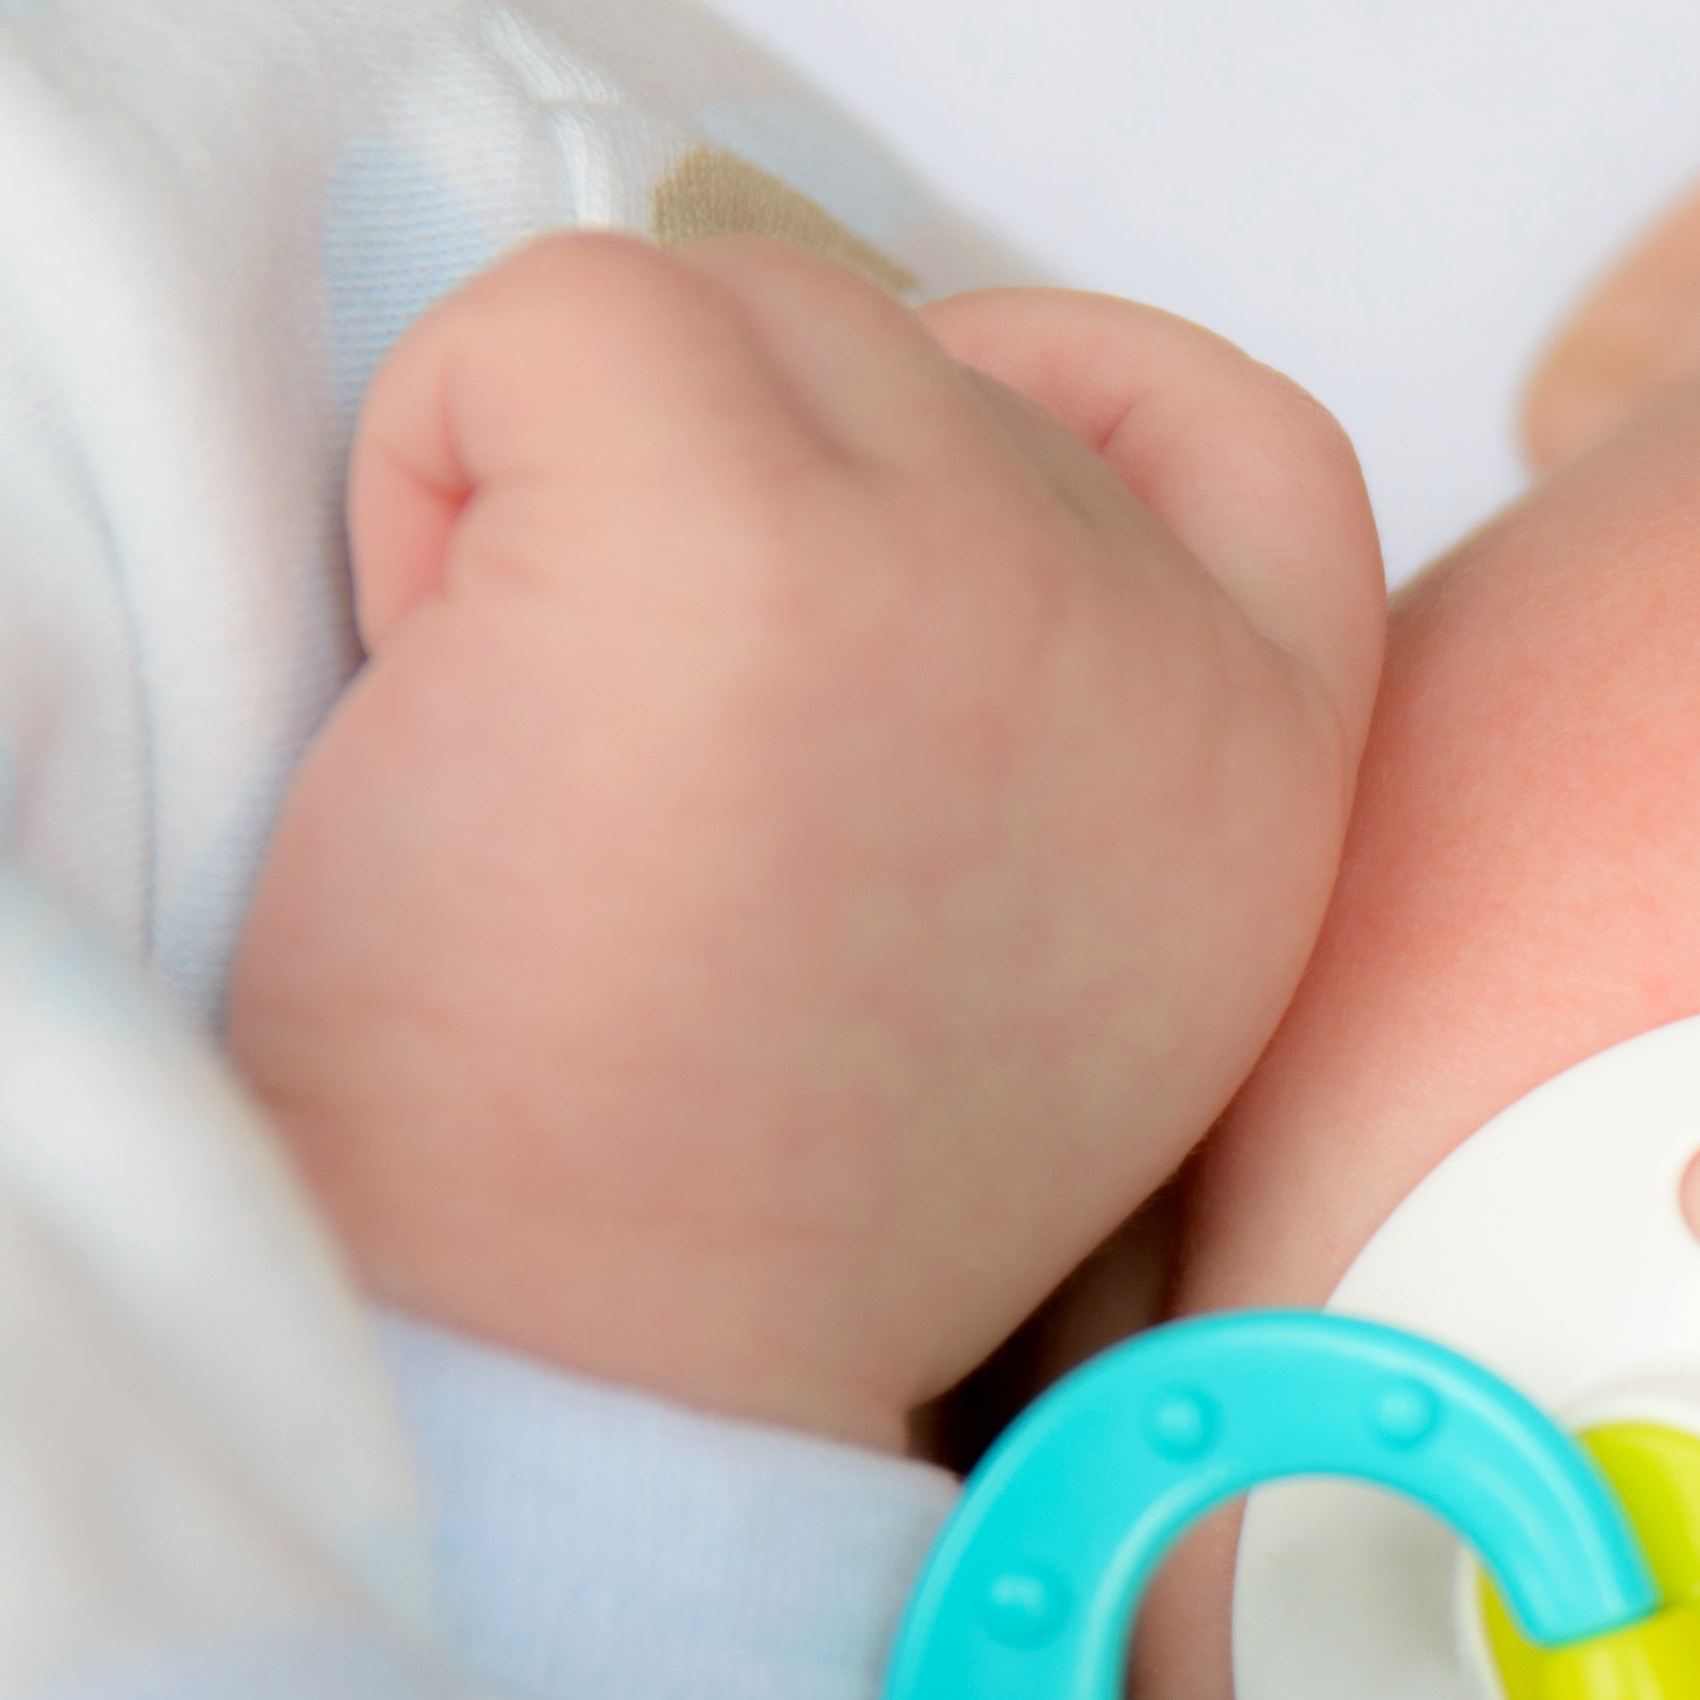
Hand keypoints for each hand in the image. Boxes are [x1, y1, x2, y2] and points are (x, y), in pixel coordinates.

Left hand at [227, 234, 1384, 1449]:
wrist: (560, 1389)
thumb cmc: (704, 1212)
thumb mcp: (1026, 975)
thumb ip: (1046, 732)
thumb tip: (859, 490)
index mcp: (1266, 789)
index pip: (1245, 435)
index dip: (1042, 392)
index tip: (860, 526)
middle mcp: (1167, 659)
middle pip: (911, 352)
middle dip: (725, 493)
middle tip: (639, 797)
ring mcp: (972, 571)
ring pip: (722, 310)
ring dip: (563, 484)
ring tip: (539, 763)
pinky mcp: (741, 527)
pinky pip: (545, 317)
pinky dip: (433, 462)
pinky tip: (441, 702)